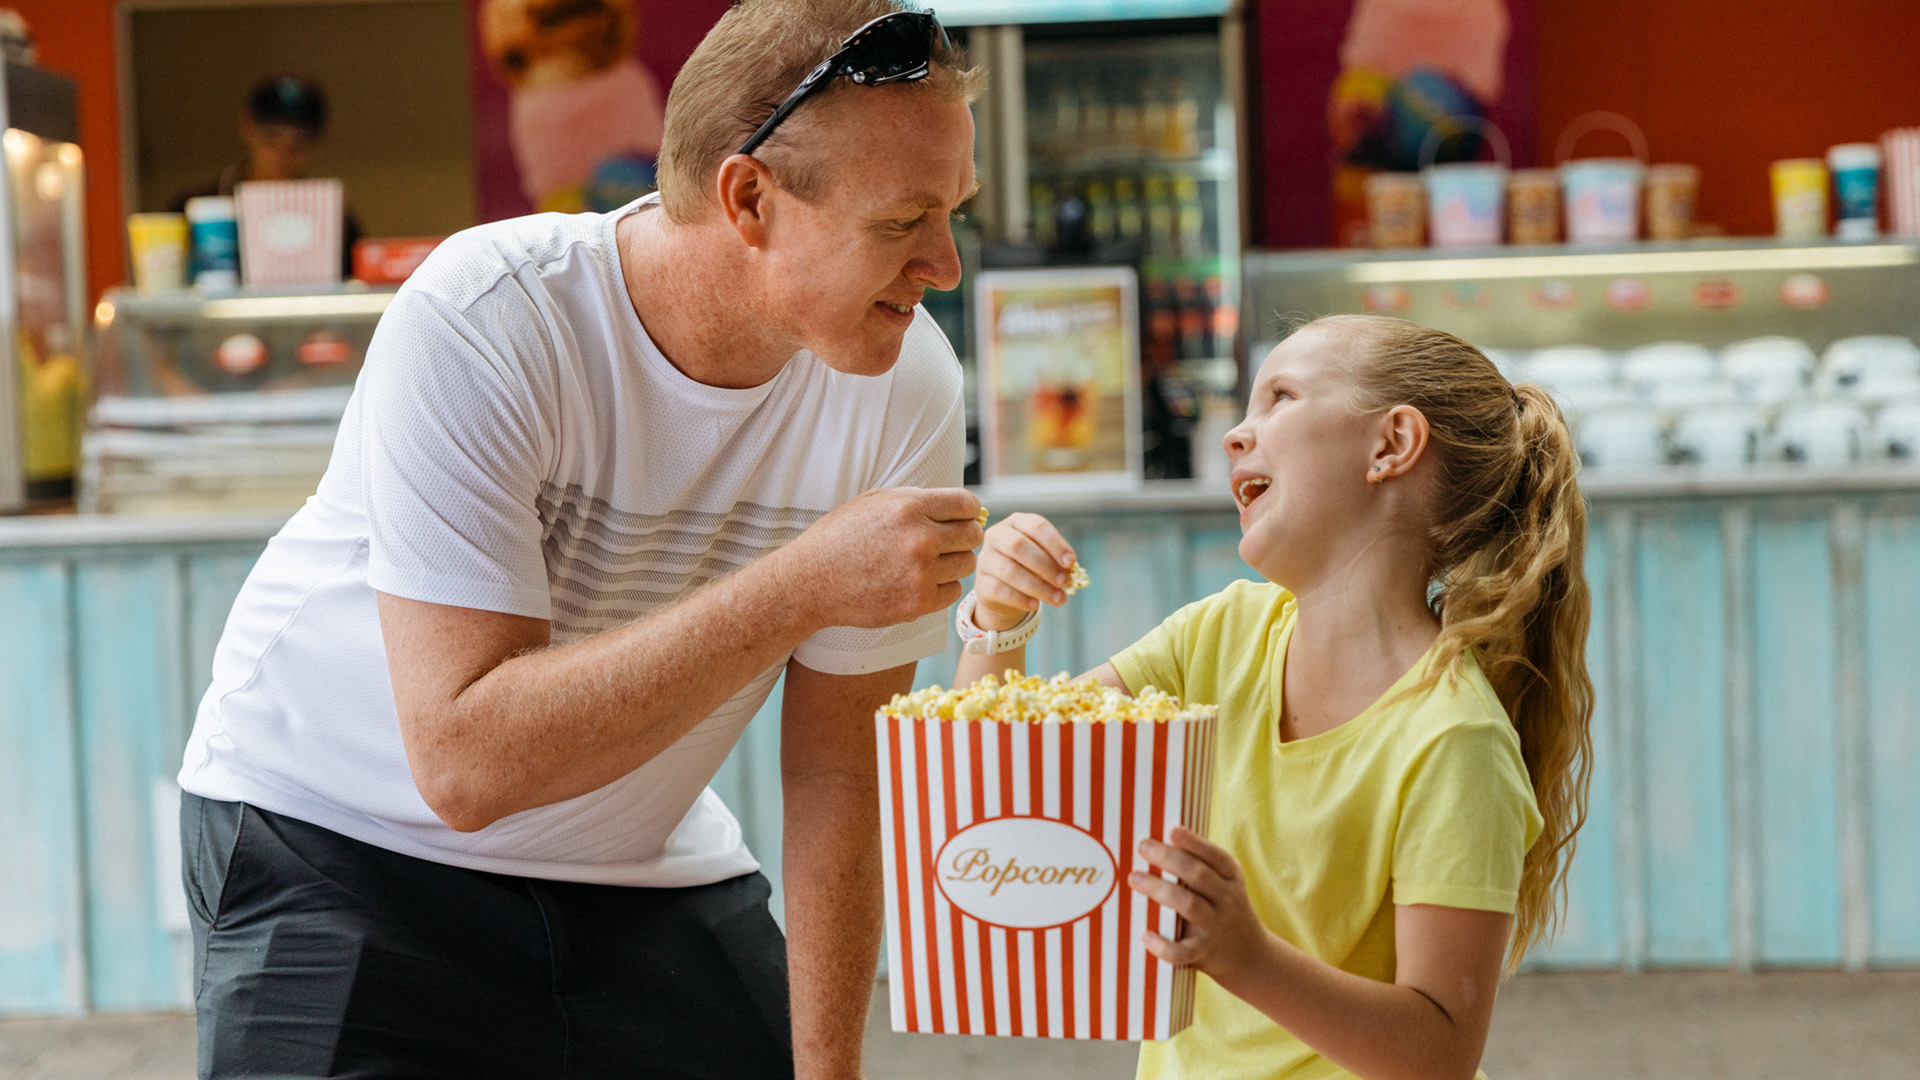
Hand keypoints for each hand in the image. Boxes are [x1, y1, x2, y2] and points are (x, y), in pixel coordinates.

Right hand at [774, 487, 979, 630]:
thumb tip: (959, 505)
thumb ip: (916, 499)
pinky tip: (920, 582)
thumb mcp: (874, 502)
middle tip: (947, 542)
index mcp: (910, 507)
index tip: (961, 518)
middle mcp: (920, 539)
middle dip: (963, 537)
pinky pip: (953, 592)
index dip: (968, 510)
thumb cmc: (841, 538)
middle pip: (973, 535)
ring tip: (929, 563)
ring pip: (966, 565)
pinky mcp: (918, 603)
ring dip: (953, 563)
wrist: (811, 581)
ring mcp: (920, 573)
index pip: (967, 504)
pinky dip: (942, 588)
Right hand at [974, 512, 1076, 631]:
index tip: (1071, 562)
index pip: (1036, 526)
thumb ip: (1057, 563)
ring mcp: (986, 559)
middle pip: (1019, 546)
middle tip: (1064, 582)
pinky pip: (999, 590)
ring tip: (1057, 598)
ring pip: (1010, 571)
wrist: (1006, 593)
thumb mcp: (1045, 560)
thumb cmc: (1031, 568)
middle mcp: (997, 536)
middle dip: (1045, 566)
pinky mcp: (981, 582)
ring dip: (1038, 586)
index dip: (1055, 544)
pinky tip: (1035, 605)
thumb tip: (1069, 574)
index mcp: (1016, 522)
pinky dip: (1020, 599)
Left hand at [1132, 827, 1271, 989]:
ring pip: (1189, 905)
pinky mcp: (1205, 952)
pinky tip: (1146, 935)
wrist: (1249, 955)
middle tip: (1143, 847)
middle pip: (1199, 875)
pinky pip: (1183, 952)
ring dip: (1160, 890)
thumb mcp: (1225, 884)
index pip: (1216, 856)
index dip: (1194, 843)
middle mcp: (1227, 900)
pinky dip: (1164, 945)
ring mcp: (1216, 927)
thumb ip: (1200, 866)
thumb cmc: (1224, 908)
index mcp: (1231, 878)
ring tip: (1134, 878)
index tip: (1171, 830)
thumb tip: (1159, 842)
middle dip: (1170, 859)